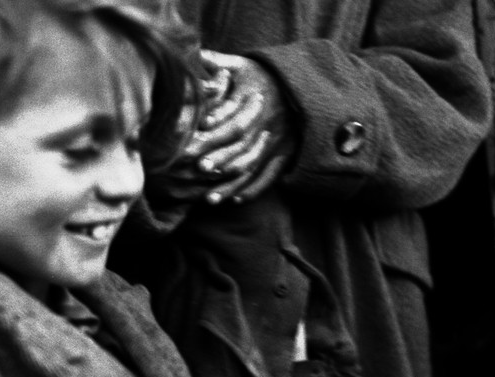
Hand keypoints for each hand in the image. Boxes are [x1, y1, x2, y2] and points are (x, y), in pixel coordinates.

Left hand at [182, 50, 297, 204]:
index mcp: (256, 105)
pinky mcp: (285, 156)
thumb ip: (218, 63)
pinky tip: (234, 201)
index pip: (234, 121)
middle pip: (242, 147)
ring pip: (253, 167)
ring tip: (209, 198)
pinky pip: (269, 177)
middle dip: (220, 160)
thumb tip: (195, 57)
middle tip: (198, 171)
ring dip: (231, 184)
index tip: (193, 141)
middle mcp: (268, 126)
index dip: (214, 133)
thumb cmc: (264, 76)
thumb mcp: (243, 66)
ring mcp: (278, 143)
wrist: (301, 86)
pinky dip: (252, 190)